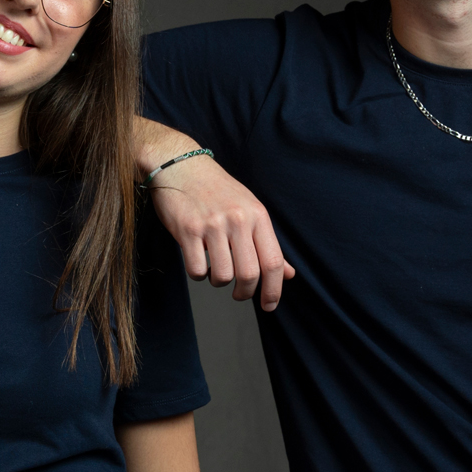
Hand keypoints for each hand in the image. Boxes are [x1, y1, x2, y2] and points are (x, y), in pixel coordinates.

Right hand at [148, 156, 295, 310]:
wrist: (182, 166)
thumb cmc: (218, 190)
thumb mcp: (249, 210)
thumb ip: (267, 243)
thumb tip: (289, 274)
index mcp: (258, 215)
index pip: (274, 262)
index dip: (274, 290)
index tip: (269, 305)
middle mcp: (238, 219)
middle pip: (250, 274)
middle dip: (245, 292)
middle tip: (239, 294)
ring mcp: (212, 225)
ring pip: (222, 276)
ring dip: (218, 281)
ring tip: (215, 268)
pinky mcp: (188, 230)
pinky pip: (197, 270)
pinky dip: (198, 274)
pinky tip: (197, 259)